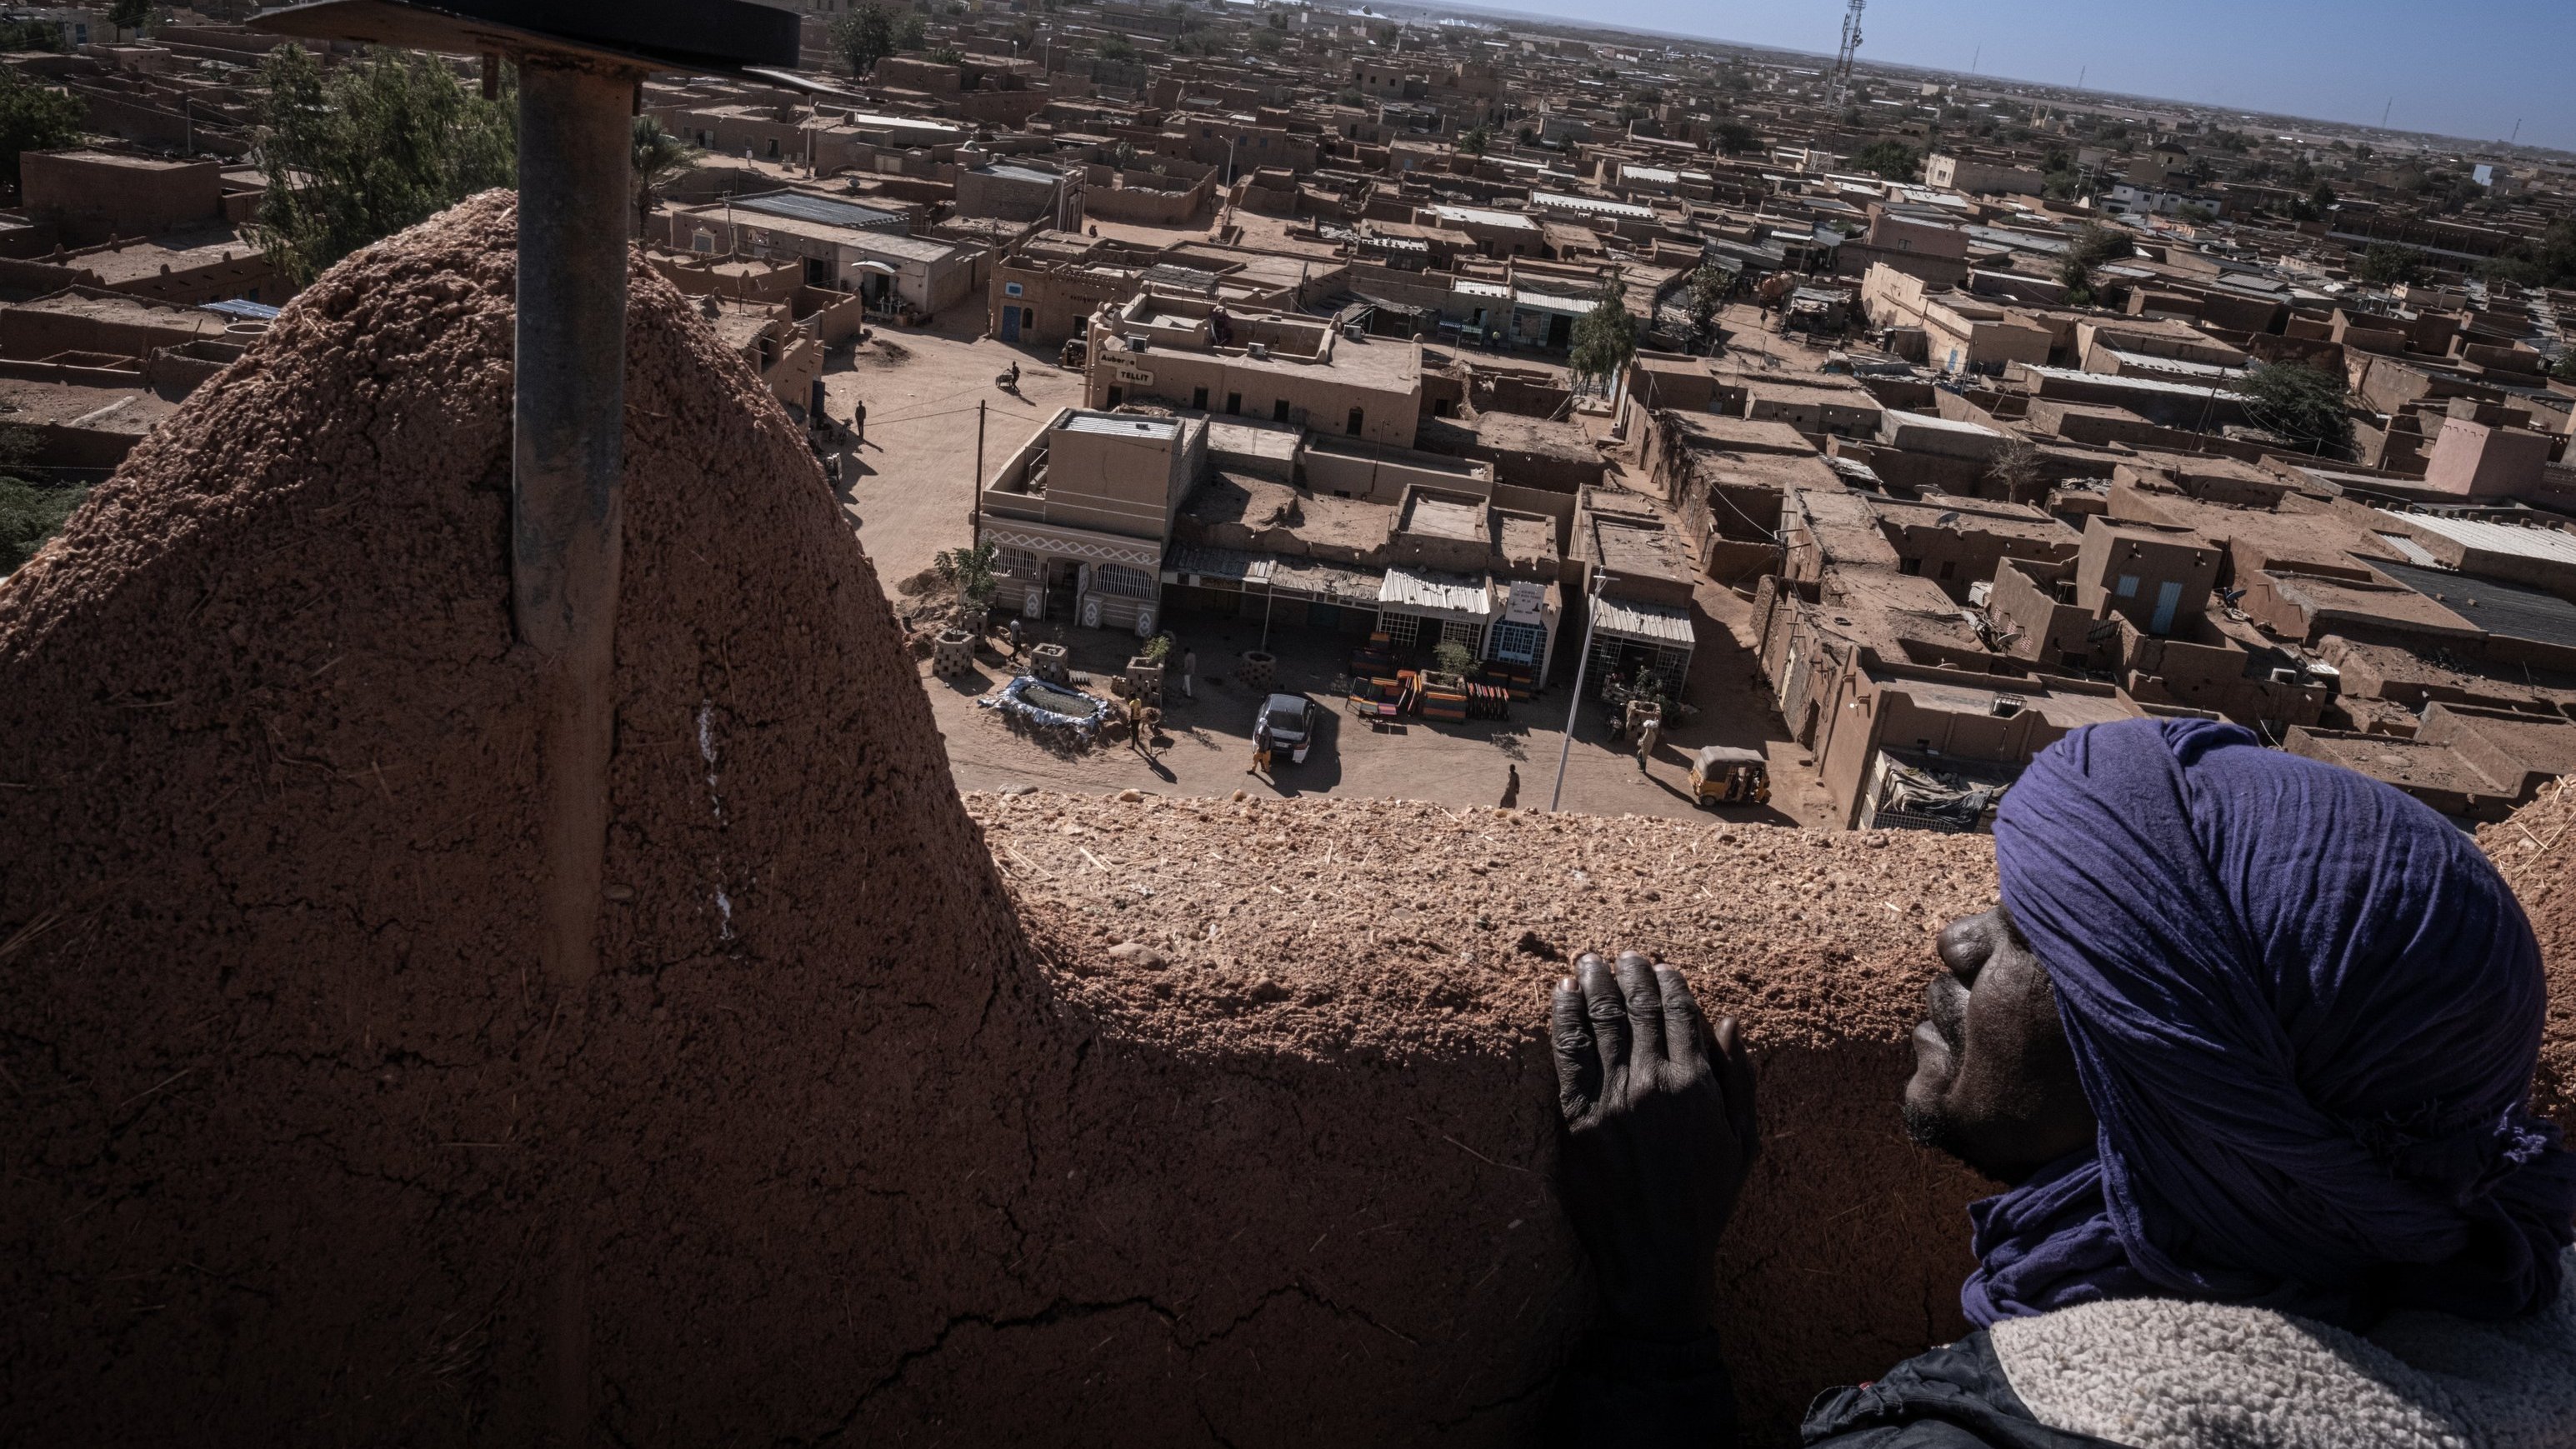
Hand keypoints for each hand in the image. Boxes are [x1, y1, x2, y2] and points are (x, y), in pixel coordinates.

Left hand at [1552, 952, 1756, 1339]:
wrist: (1656, 1257)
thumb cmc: (1705, 1203)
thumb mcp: (1741, 1144)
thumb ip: (1740, 1080)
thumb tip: (1730, 1023)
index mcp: (1697, 1087)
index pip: (1681, 1014)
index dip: (1668, 983)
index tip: (1660, 965)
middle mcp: (1654, 1084)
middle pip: (1637, 1010)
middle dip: (1629, 974)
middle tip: (1621, 954)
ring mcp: (1612, 1100)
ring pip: (1600, 1022)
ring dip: (1594, 984)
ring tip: (1589, 961)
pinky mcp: (1576, 1119)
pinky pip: (1567, 1054)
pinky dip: (1564, 1017)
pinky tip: (1561, 994)